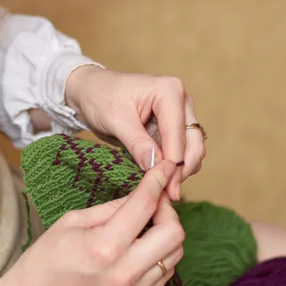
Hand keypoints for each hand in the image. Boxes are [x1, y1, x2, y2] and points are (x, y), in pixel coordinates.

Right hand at [0, 160, 184, 285]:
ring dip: (168, 232)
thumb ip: (112, 206)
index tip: (164, 166)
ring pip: (176, 254)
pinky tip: (145, 245)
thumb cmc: (47, 258)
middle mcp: (124, 271)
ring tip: (148, 223)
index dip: (158, 180)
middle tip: (153, 201)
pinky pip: (167, 273)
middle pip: (174, 233)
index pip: (144, 205)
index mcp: (103, 246)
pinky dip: (163, 254)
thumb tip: (142, 191)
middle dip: (168, 209)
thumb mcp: (73, 221)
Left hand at [65, 66, 206, 200]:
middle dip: (182, 169)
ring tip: (161, 187)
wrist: (91, 92)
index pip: (178, 135)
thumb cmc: (100, 97)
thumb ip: (137, 143)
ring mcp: (180, 115)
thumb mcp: (115, 120)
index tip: (167, 189)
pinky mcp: (173, 128)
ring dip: (180, 170)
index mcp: (170, 91)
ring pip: (192, 150)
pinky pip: (181, 152)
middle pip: (194, 143)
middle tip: (168, 193)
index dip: (174, 165)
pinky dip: (174, 167)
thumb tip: (156, 167)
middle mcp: (181, 101)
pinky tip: (159, 178)